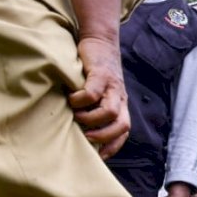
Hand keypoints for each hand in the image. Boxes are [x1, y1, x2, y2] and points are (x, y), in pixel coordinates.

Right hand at [69, 36, 129, 159]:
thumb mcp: (100, 92)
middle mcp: (120, 97)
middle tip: (87, 137)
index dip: (113, 146)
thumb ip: (95, 107)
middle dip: (104, 137)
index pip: (125, 131)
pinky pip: (92, 93)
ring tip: (76, 116)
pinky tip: (71, 98)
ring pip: (110, 112)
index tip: (99, 155)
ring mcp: (112, 86)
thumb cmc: (95, 70)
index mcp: (121, 104)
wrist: (100, 40)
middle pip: (122, 125)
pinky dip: (80, 100)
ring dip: (91, 119)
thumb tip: (80, 130)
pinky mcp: (100, 74)